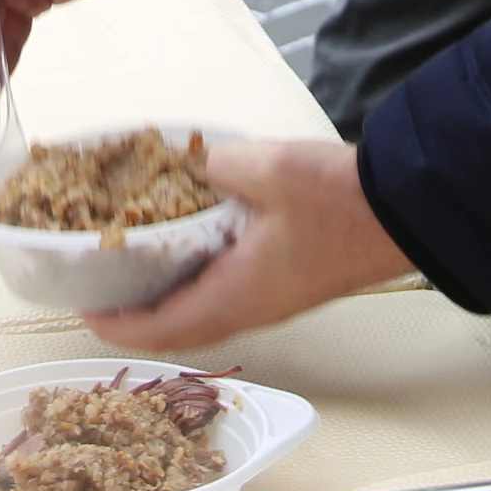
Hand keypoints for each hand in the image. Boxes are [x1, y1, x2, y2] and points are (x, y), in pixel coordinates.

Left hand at [86, 137, 410, 351]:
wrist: (407, 212)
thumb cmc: (341, 200)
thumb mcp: (269, 169)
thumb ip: (215, 164)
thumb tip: (184, 160)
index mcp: (238, 294)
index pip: (162, 328)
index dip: (117, 325)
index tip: (83, 310)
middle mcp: (251, 308)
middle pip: (179, 330)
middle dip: (135, 316)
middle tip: (103, 288)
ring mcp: (272, 300)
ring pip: (203, 315)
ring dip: (166, 302)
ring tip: (136, 269)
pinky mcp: (287, 284)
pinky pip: (227, 297)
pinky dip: (196, 284)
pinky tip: (191, 248)